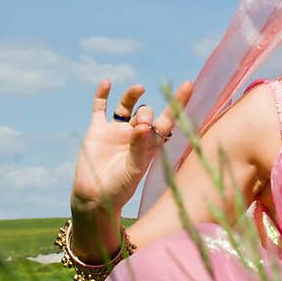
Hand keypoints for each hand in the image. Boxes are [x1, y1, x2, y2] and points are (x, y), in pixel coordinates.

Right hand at [71, 78, 193, 217]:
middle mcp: (135, 134)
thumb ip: (139, 147)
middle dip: (147, 113)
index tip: (187, 85)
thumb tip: (145, 125)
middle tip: (143, 124)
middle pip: (146, 113)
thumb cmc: (119, 188)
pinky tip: (107, 82)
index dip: (177, 103)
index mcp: (150, 144)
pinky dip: (102, 95)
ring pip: (126, 106)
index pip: (167, 119)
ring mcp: (116, 131)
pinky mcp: (97, 131)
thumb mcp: (133, 169)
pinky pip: (100, 109)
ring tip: (140, 88)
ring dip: (132, 95)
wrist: (94, 197)